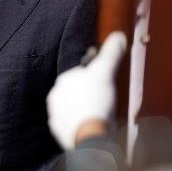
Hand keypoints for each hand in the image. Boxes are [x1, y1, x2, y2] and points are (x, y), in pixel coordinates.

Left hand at [47, 31, 127, 148]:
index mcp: (63, 80)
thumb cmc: (95, 101)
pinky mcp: (58, 131)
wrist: (88, 134)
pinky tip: (89, 126)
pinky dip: (78, 124)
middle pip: (75, 92)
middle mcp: (54, 95)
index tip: (105, 86)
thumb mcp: (104, 72)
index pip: (80, 74)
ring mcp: (55, 114)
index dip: (94, 79)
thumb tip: (117, 36)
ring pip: (71, 108)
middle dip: (87, 94)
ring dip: (82, 109)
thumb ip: (110, 54)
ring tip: (98, 115)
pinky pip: (69, 124)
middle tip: (104, 101)